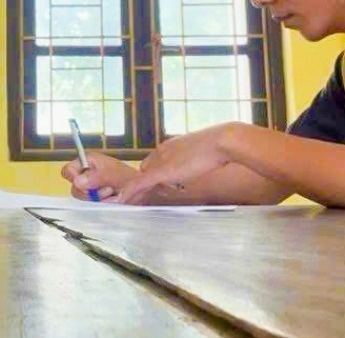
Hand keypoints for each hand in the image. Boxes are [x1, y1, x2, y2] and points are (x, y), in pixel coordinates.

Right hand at [60, 152, 138, 200]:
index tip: (85, 184)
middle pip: (74, 189)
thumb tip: (78, 181)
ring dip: (98, 199)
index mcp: (87, 162)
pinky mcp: (93, 201)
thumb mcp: (113, 174)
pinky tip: (111, 200)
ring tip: (112, 193)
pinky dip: (102, 205)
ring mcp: (89, 189)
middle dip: (90, 192)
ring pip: (82, 200)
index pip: (68, 171)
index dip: (74, 178)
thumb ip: (96, 177)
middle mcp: (85, 175)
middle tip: (108, 189)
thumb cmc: (128, 177)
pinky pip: (91, 207)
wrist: (141, 191)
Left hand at [117, 124, 232, 204]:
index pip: (154, 162)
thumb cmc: (220, 146)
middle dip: (140, 185)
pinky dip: (130, 192)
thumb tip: (204, 163)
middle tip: (133, 199)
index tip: (147, 187)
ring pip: (140, 177)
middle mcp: (163, 151)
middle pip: (145, 170)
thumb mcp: (205, 152)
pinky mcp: (162, 171)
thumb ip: (198, 159)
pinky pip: (141, 183)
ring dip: (132, 190)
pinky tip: (123, 201)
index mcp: (172, 146)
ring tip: (123, 202)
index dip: (150, 176)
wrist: (222, 141)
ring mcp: (161, 160)